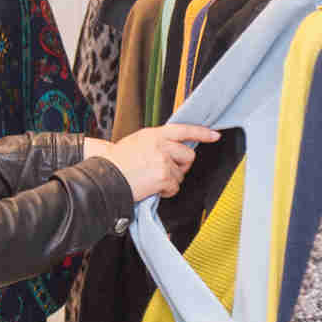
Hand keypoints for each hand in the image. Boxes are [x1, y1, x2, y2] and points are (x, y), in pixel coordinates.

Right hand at [96, 124, 219, 201]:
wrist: (106, 177)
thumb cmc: (117, 162)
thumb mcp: (136, 142)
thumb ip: (157, 142)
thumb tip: (175, 149)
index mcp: (154, 134)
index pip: (183, 130)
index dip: (202, 133)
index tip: (215, 135)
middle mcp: (160, 145)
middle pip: (188, 155)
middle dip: (182, 166)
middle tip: (166, 171)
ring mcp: (163, 160)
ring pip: (181, 174)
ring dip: (170, 180)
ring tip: (151, 179)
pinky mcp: (163, 176)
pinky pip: (174, 187)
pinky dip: (165, 191)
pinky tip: (151, 187)